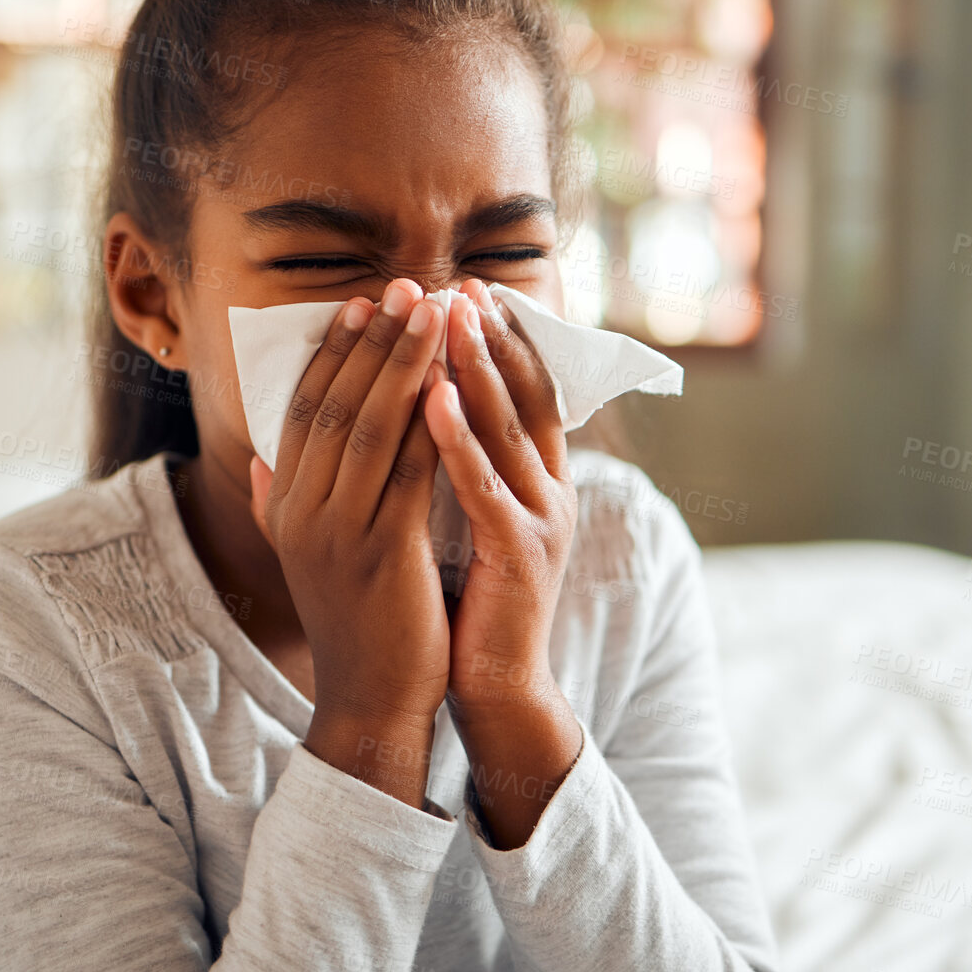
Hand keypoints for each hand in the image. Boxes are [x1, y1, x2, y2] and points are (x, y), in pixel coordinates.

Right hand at [249, 277, 450, 804]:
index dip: (332, 352)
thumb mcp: (306, 557)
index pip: (303, 410)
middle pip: (335, 405)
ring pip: (372, 428)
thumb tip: (262, 461)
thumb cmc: (353, 623)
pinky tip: (458, 382)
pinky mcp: (385, 553)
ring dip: (404, 363)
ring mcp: (341, 533)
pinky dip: (434, 421)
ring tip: (433, 311)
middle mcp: (303, 511)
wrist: (371, 701)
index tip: (360, 304)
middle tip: (403, 286)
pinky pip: (412, 472)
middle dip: (372, 341)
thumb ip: (281, 507)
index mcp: (285, 506)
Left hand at [425, 279, 582, 845]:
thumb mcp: (464, 521)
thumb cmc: (471, 602)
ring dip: (477, 368)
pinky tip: (434, 399)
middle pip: (524, 395)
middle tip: (459, 284)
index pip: (524, 392)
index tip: (463, 291)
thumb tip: (420, 408)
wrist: (496, 687)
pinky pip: (485, 486)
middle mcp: (551, 491)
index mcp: (537, 482)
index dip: (497, 341)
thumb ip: (453, 468)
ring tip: (447, 317)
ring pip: (509, 429)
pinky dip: (460, 439)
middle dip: (489, 337)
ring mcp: (541, 521)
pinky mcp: (520, 555)